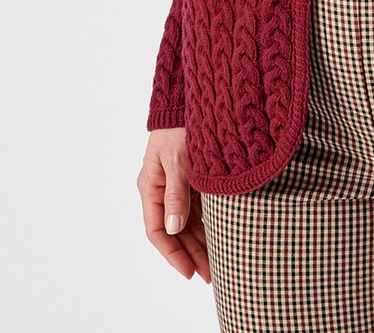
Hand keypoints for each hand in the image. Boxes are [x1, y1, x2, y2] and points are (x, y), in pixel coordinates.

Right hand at [138, 127, 211, 283]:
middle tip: (211, 276)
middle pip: (175, 230)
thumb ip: (177, 193)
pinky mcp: (193, 178)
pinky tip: (222, 237)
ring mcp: (178, 184)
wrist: (190, 98)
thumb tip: (175, 228)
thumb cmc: (180, 125)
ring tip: (219, 264)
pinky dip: (209, 223)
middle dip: (191, 254)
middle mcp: (162, 188)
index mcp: (151, 186)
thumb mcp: (178, 159)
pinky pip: (199, 208)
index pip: (157, 230)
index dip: (173, 254)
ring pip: (188, 222)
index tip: (189, 272)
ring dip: (201, 242)